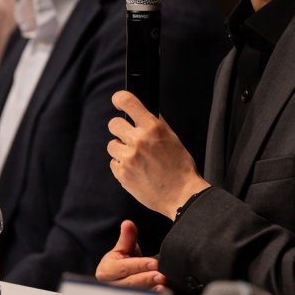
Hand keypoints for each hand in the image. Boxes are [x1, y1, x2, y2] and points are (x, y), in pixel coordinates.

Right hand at [95, 220, 166, 290]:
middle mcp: (110, 285)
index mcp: (106, 270)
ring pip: (136, 293)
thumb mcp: (123, 248)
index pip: (123, 268)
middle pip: (130, 283)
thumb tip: (128, 224)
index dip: (139, 265)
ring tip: (163, 283)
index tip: (153, 263)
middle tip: (161, 275)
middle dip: (147, 278)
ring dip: (151, 288)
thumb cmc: (121, 261)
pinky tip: (161, 291)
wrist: (121, 275)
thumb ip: (127, 237)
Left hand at [107, 91, 209, 218]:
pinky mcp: (122, 174)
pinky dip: (122, 166)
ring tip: (136, 159)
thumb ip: (155, 124)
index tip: (118, 102)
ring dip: (121, 150)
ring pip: (112, 145)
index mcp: (153, 128)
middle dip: (120, 129)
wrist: (182, 195)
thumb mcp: (172, 138)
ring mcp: (128, 158)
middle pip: (113, 124)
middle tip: (130, 138)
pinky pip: (113, 163)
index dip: (119, 99)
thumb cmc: (181, 167)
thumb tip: (142, 112)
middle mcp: (138, 140)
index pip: (127, 101)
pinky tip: (136, 171)